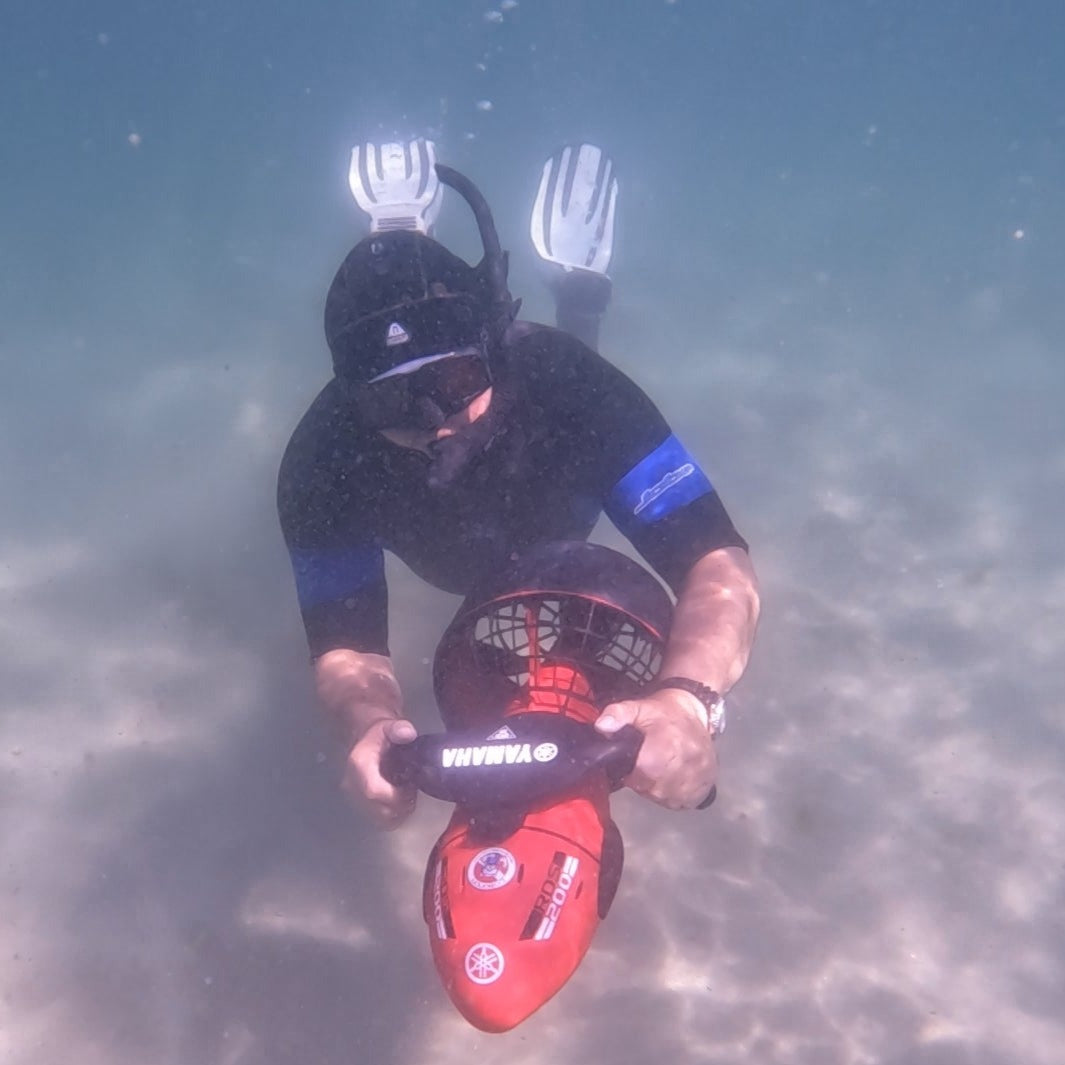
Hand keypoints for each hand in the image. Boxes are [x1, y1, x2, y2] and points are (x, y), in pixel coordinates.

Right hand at [341, 717, 418, 829]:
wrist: (364, 738)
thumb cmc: (378, 733)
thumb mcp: (389, 725)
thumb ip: (399, 728)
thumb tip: (408, 733)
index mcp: (359, 765)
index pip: (373, 790)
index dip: (395, 796)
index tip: (411, 788)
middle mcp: (353, 784)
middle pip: (379, 810)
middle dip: (402, 805)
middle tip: (413, 790)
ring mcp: (355, 797)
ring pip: (381, 819)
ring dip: (399, 811)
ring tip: (407, 793)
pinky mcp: (361, 804)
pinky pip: (380, 820)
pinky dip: (394, 814)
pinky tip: (400, 799)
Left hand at [595, 689, 716, 809]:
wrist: (698, 713)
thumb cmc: (665, 712)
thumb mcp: (640, 707)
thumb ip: (618, 714)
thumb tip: (601, 726)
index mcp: (666, 749)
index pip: (639, 776)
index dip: (632, 771)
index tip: (635, 760)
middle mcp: (684, 769)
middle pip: (650, 789)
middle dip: (643, 779)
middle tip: (647, 762)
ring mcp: (696, 782)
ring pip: (663, 798)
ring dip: (656, 788)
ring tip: (659, 768)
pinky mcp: (703, 790)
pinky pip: (678, 803)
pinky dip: (671, 794)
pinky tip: (671, 778)